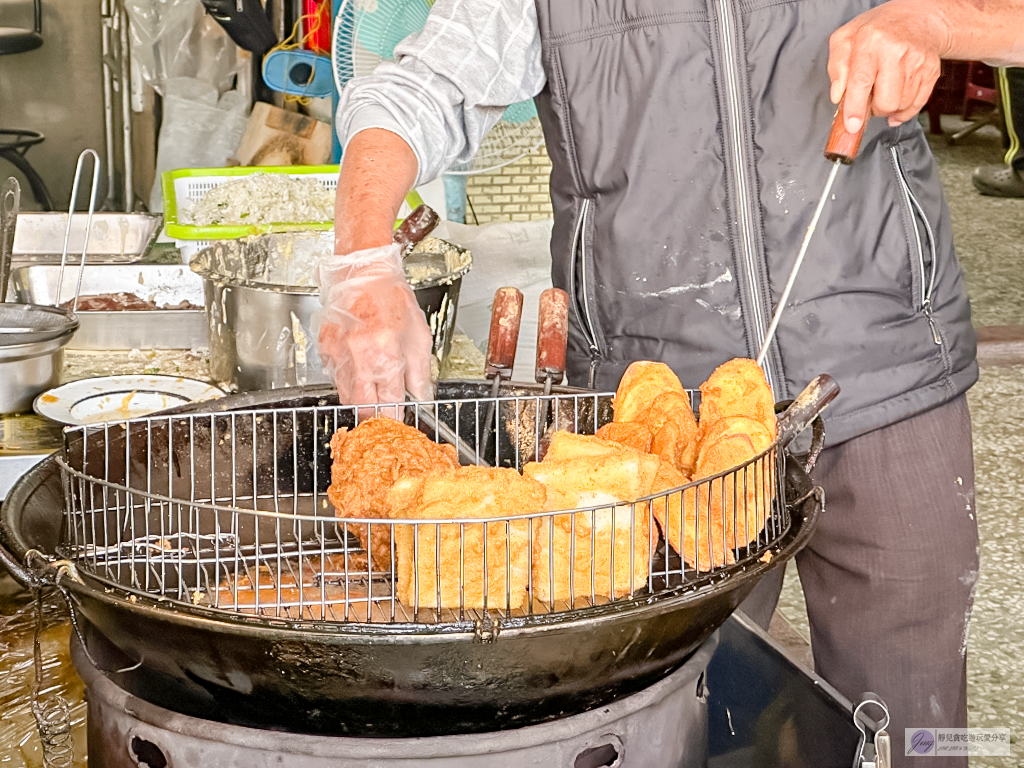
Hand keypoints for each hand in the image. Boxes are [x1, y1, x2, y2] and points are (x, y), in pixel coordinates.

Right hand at [318, 244, 433, 405]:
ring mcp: (338, 355)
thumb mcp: (419, 337)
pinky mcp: (326, 350)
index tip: (399, 422)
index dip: (396, 417)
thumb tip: (422, 398)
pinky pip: (335, 378)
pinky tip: (360, 375)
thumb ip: (421, 374)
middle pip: (364, 408)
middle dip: (376, 418)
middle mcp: (359, 359)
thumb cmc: (392, 300)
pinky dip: (348, 383)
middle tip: (385, 417)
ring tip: (374, 396)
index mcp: (386, 355)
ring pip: (346, 397)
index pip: (390, 403)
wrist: (363, 274)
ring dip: (361, 402)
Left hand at [828, 0, 949, 132]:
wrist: (915, 18)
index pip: (862, 81)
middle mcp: (897, 51)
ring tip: (883, 90)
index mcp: (872, 41)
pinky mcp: (931, 70)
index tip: (852, 126)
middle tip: (869, 96)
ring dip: (889, 107)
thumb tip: (838, 95)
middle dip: (874, 108)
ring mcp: (918, 61)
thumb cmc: (876, 31)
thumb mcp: (845, 39)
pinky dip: (904, 110)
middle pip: (886, 101)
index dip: (856, 108)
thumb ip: (836, 67)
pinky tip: (896, 101)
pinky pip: (917, 105)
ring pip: (901, 105)